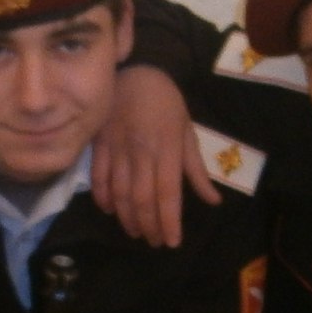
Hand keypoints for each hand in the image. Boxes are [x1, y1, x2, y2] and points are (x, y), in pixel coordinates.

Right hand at [92, 68, 217, 248]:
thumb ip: (196, 169)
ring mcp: (117, 149)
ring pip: (120, 193)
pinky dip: (103, 198)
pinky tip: (111, 210)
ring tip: (136, 232)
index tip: (172, 242)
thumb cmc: (166, 102)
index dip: (169, 222)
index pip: (168, 194)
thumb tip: (212, 201)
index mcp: (167, 149)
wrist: (134, 70)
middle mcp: (142, 153)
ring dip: (127, 218)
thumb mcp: (187, 131)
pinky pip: (98, 177)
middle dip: (149, 226)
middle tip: (155, 242)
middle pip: (143, 199)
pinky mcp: (98, 144)